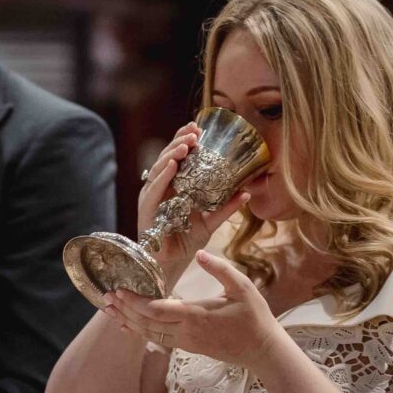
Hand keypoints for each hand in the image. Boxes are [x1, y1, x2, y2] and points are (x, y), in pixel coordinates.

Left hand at [107, 251, 283, 369]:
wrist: (262, 350)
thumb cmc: (254, 317)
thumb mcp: (243, 287)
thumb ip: (220, 269)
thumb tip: (200, 252)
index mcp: (196, 315)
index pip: (156, 310)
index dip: (134, 301)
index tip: (119, 290)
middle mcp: (186, 332)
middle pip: (146, 323)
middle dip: (124, 310)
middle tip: (105, 298)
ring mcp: (186, 343)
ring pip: (149, 334)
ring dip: (128, 322)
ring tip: (110, 310)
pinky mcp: (188, 348)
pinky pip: (158, 340)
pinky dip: (141, 332)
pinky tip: (130, 325)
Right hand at [135, 123, 249, 285]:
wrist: (173, 264)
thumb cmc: (187, 242)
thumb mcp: (211, 221)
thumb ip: (225, 207)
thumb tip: (246, 192)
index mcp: (173, 185)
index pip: (178, 157)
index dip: (185, 140)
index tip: (198, 128)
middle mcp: (160, 187)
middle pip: (167, 157)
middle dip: (180, 141)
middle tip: (194, 132)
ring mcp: (151, 197)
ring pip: (159, 168)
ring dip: (172, 154)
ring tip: (185, 144)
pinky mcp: (146, 209)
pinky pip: (153, 189)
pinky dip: (162, 176)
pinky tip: (172, 165)